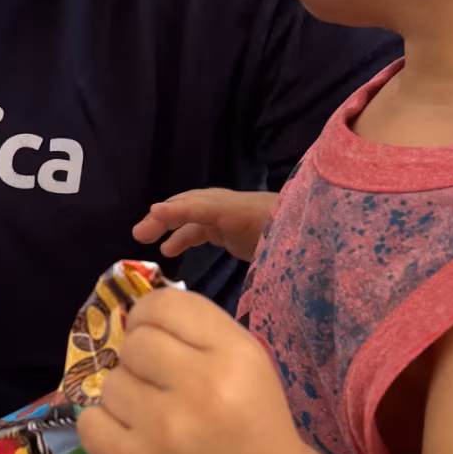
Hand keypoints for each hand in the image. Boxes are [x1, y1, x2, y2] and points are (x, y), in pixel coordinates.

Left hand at [79, 285, 307, 453]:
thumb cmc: (249, 417)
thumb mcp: (245, 358)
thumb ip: (194, 327)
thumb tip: (131, 315)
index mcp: (234, 354)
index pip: (164, 305)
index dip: (149, 315)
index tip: (155, 334)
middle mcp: (202, 388)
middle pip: (134, 343)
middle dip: (140, 357)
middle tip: (160, 381)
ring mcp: (166, 429)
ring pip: (111, 383)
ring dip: (126, 395)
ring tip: (154, 414)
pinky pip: (90, 423)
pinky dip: (103, 425)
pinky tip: (130, 433)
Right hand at [133, 188, 277, 263]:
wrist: (312, 234)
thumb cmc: (287, 233)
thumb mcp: (260, 234)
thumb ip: (235, 232)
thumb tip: (194, 227)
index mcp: (235, 206)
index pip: (199, 204)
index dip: (177, 211)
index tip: (152, 216)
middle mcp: (228, 206)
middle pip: (189, 206)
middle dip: (164, 217)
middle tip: (140, 234)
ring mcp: (230, 217)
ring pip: (193, 218)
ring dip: (171, 228)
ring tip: (152, 244)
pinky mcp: (232, 230)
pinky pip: (201, 229)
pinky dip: (184, 236)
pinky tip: (171, 249)